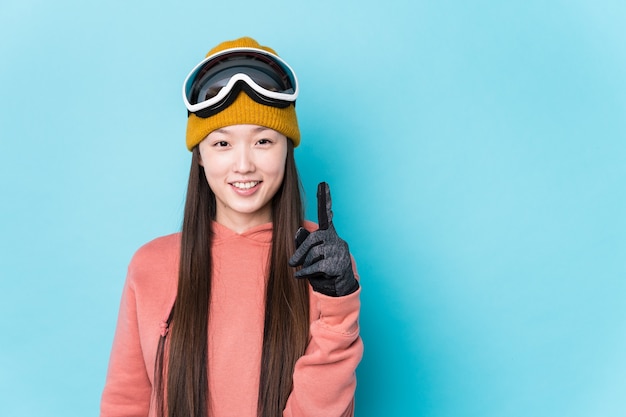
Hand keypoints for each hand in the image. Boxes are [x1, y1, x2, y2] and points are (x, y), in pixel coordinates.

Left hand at [288, 182, 358, 296]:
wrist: (338, 288)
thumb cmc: (322, 268)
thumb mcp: (311, 255)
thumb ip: (304, 242)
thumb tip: (300, 229)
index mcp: (329, 234)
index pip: (326, 214)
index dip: (324, 198)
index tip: (323, 183)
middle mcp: (335, 239)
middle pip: (313, 239)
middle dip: (300, 252)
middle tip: (292, 263)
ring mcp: (338, 251)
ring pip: (313, 254)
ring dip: (306, 264)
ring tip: (310, 271)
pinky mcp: (337, 264)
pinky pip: (315, 266)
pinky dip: (305, 273)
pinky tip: (300, 276)